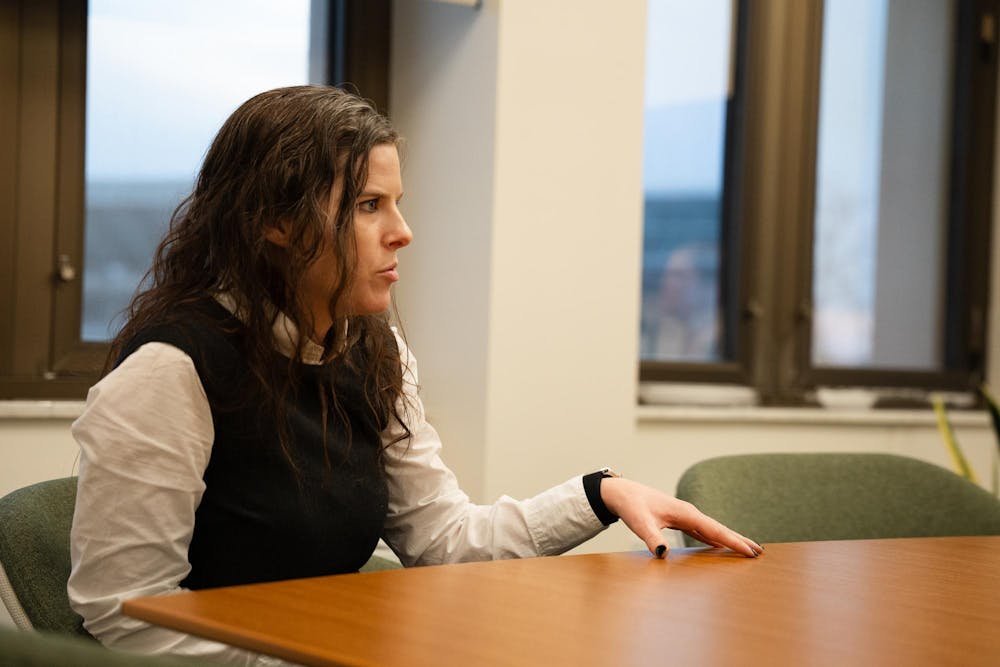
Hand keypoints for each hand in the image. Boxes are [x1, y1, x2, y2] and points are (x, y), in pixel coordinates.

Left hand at [599, 477, 761, 558]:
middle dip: (739, 540)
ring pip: (712, 530)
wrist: (621, 493)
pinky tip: (718, 545)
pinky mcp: (679, 519)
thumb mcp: (640, 523)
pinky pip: (702, 530)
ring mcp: (685, 516)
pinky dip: (713, 537)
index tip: (751, 551)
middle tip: (760, 552)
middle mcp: (689, 513)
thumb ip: (651, 537)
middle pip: (719, 529)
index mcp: (686, 513)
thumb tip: (663, 553)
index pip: (715, 530)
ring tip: (746, 550)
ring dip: (729, 539)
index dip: (734, 541)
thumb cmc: (631, 506)